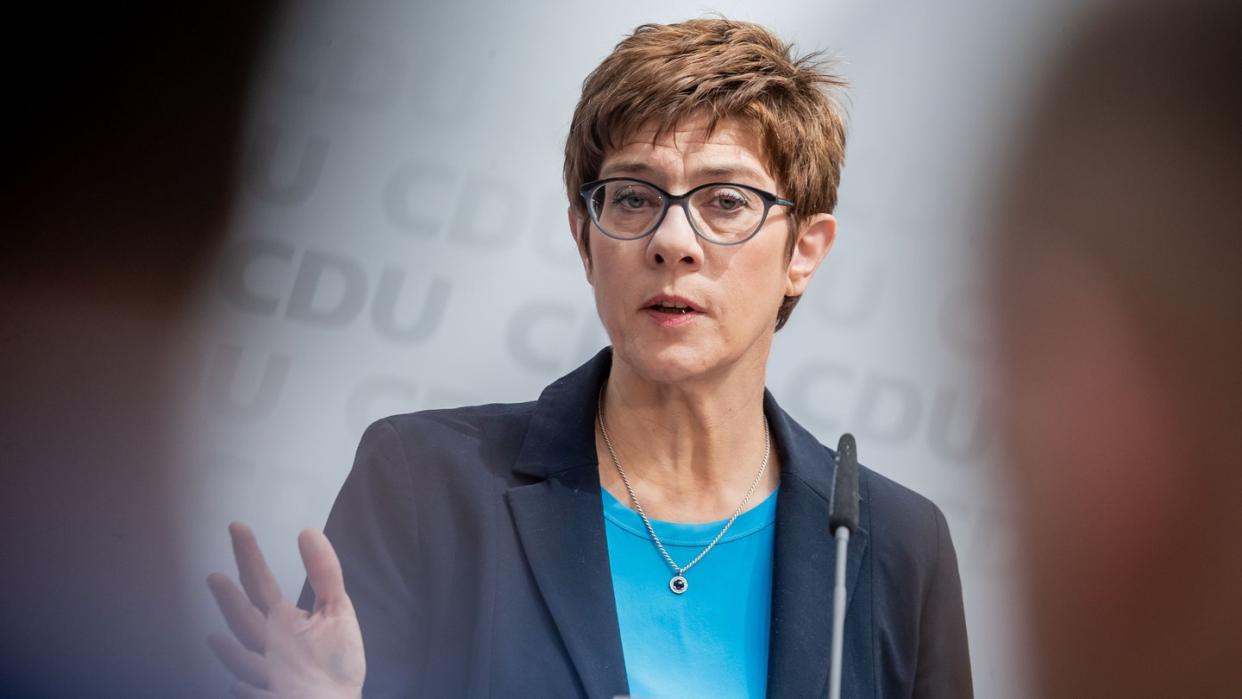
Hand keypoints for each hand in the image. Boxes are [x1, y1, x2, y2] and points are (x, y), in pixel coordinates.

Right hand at [207, 522, 365, 697]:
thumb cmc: (335, 662)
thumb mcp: (337, 611)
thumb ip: (324, 574)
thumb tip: (308, 532)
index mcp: (282, 620)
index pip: (261, 582)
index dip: (249, 555)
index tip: (237, 527)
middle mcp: (268, 644)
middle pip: (245, 618)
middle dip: (231, 600)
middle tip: (215, 576)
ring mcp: (266, 673)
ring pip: (243, 655)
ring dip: (230, 644)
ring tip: (217, 636)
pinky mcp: (271, 696)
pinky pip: (256, 693)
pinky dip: (247, 690)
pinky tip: (237, 685)